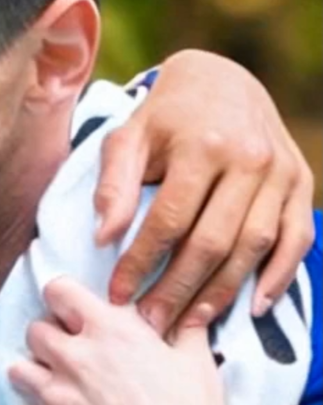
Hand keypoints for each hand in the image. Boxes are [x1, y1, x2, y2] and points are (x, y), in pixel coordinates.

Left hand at [6, 276, 249, 404]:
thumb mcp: (195, 361)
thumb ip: (182, 328)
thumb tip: (187, 311)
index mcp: (110, 331)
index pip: (59, 291)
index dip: (64, 301)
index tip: (72, 314)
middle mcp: (75, 359)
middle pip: (35, 331)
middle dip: (51, 340)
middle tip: (71, 358)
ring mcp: (56, 399)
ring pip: (18, 371)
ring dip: (35, 377)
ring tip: (57, 391)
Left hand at [93, 51, 314, 338]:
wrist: (222, 81)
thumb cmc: (164, 116)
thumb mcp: (128, 137)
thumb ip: (113, 185)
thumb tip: (103, 237)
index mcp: (203, 144)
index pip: (170, 219)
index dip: (141, 262)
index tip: (117, 294)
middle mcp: (249, 158)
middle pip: (213, 240)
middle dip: (179, 288)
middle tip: (150, 322)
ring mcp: (281, 171)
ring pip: (254, 245)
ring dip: (222, 291)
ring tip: (189, 324)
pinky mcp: (301, 181)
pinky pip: (297, 238)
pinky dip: (278, 276)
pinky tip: (253, 307)